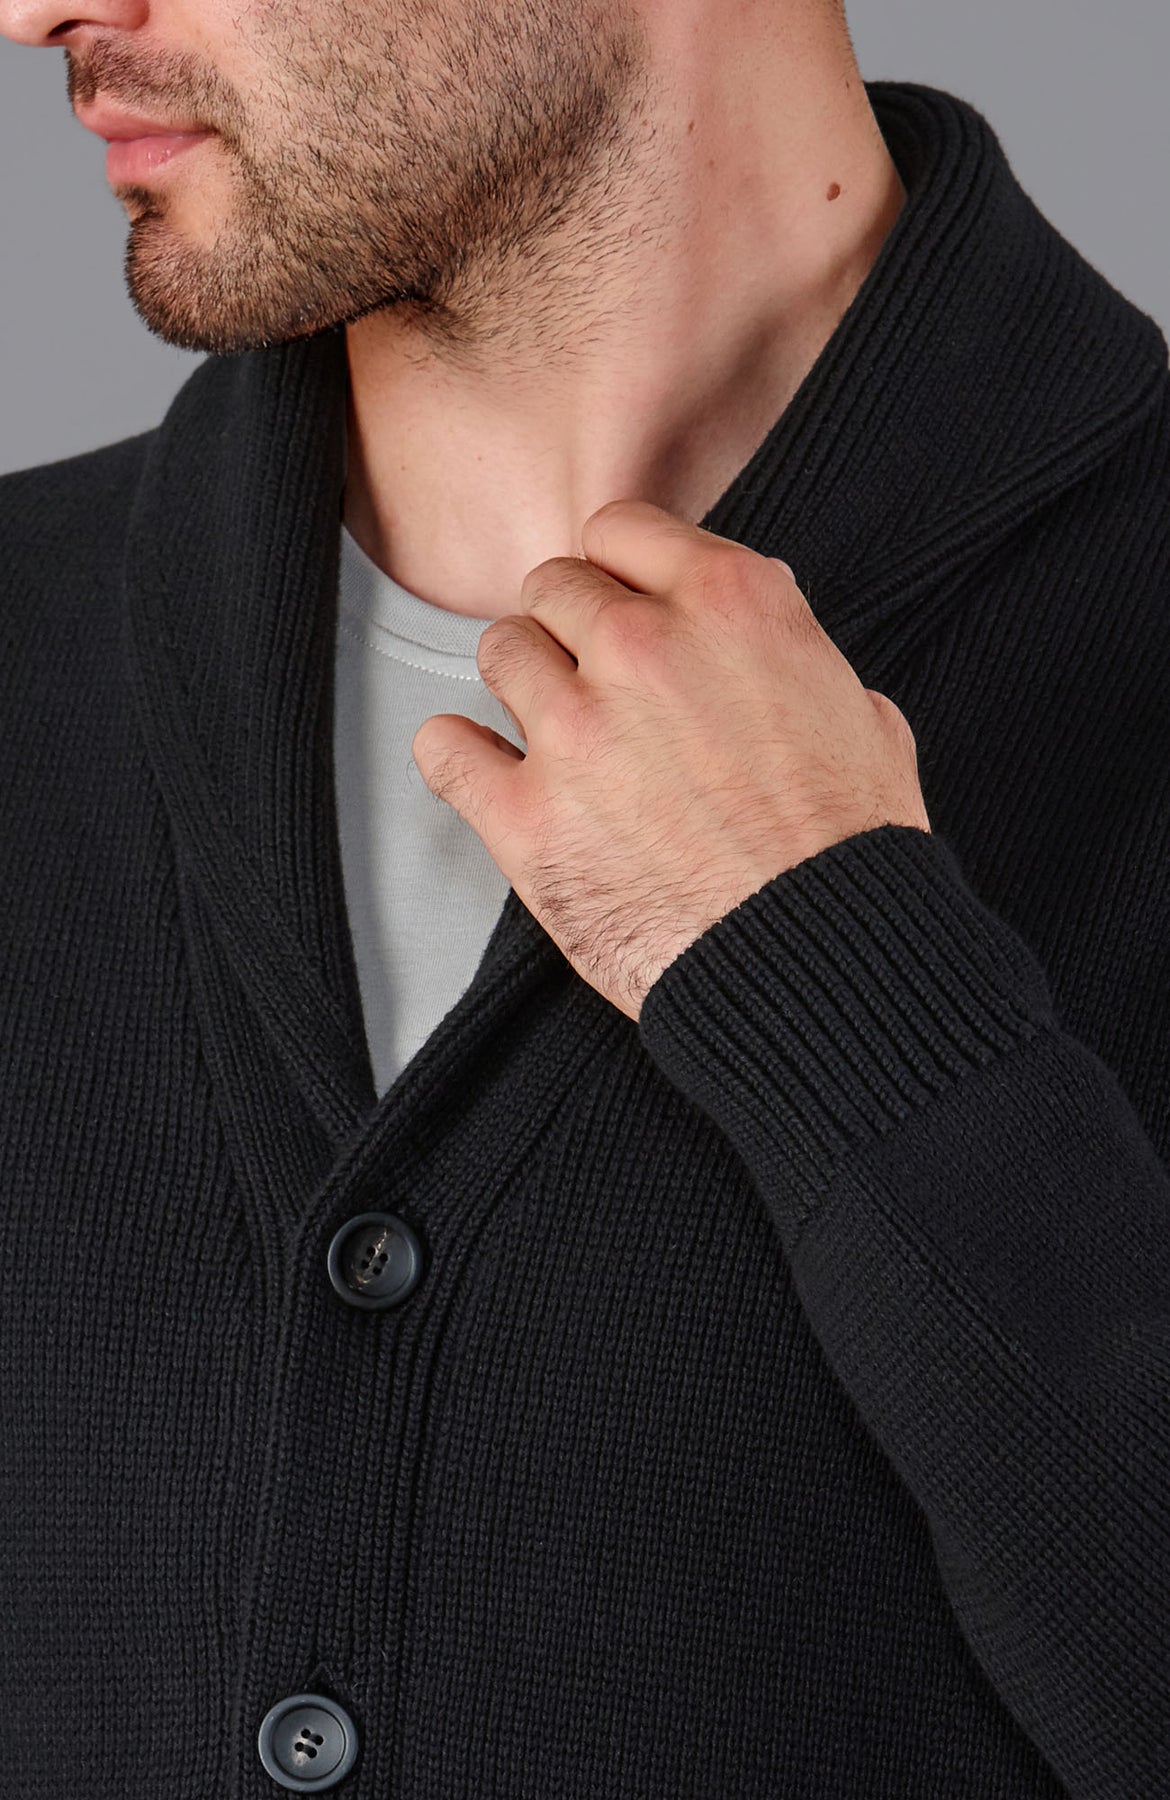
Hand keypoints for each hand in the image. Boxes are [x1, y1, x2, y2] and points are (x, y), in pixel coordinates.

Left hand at [412, 499, 930, 1022]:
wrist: (821, 962)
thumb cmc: (849, 854)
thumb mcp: (860, 714)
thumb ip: (790, 653)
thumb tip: (763, 636)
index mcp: (730, 605)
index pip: (620, 529)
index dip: (620, 568)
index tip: (621, 599)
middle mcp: (643, 649)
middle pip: (554, 587)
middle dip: (571, 629)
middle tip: (594, 678)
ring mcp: (575, 731)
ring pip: (499, 652)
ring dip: (524, 685)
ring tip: (554, 729)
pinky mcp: (526, 818)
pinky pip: (444, 748)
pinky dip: (458, 755)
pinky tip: (483, 767)